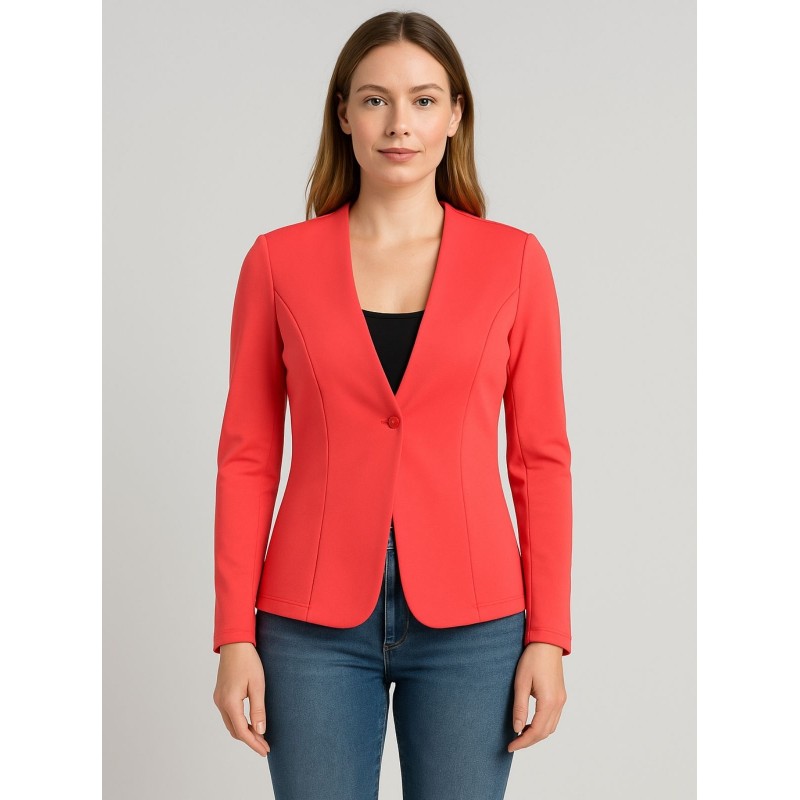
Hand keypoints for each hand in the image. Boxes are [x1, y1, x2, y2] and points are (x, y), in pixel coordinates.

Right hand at [213, 642, 269, 756]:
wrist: (235, 643)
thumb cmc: (248, 661)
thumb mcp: (257, 685)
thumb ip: (258, 709)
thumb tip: (260, 731)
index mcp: (229, 702)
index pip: (242, 731)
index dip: (254, 743)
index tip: (265, 750)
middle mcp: (220, 703)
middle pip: (234, 730)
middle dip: (250, 740)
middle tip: (264, 746)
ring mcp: (218, 698)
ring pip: (230, 723)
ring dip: (244, 732)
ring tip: (259, 736)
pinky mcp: (220, 694)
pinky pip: (228, 715)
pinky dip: (239, 722)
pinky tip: (249, 722)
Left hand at [507, 642, 566, 751]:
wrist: (547, 642)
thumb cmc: (533, 659)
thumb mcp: (521, 682)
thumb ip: (520, 707)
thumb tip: (517, 729)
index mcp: (549, 701)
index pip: (536, 731)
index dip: (523, 742)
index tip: (511, 746)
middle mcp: (558, 703)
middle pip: (545, 732)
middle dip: (530, 741)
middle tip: (514, 743)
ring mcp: (562, 700)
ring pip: (551, 727)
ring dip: (537, 734)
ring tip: (520, 734)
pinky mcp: (561, 695)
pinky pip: (554, 718)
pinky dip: (543, 725)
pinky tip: (531, 722)